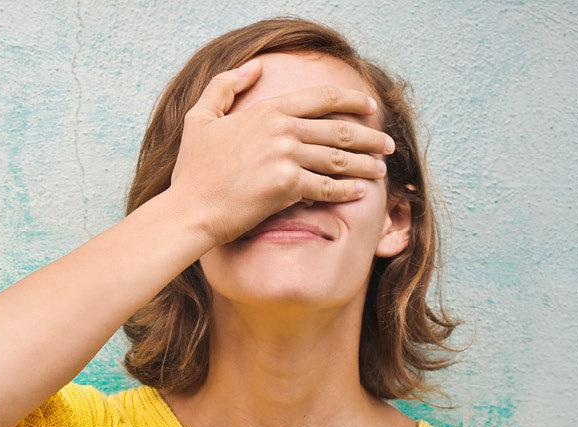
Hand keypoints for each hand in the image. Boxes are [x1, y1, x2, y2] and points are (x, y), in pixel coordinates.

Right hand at [166, 59, 394, 244]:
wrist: (190, 209)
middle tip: (387, 143)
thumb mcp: (200, 117)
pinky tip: (360, 192)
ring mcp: (286, 157)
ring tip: (380, 168)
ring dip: (365, 164)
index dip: (352, 100)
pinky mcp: (288, 186)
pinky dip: (347, 191)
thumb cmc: (194, 169)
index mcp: (268, 110)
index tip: (370, 107)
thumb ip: (225, 85)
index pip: (322, 97)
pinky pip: (328, 187)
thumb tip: (254, 66)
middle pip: (339, 129)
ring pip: (338, 158)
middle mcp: (282, 129)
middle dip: (370, 136)